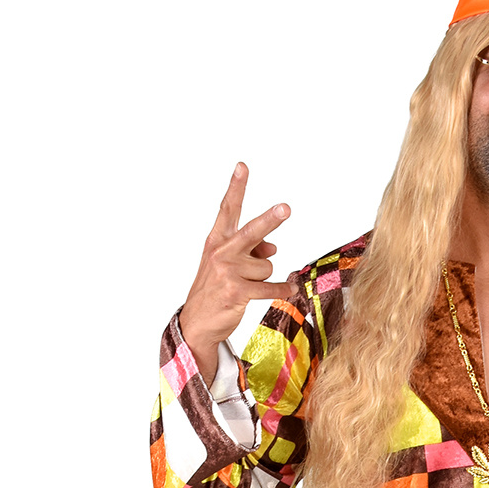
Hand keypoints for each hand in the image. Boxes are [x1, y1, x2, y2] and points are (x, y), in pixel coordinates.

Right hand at [179, 162, 291, 355]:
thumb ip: (251, 251)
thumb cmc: (216, 288)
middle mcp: (221, 252)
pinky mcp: (236, 291)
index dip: (236, 187)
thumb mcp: (227, 264)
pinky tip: (289, 290)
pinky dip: (283, 289)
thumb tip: (274, 248)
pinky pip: (270, 287)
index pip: (228, 209)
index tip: (243, 167)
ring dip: (264, 277)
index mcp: (217, 240)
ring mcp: (227, 271)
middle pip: (252, 231)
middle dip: (270, 220)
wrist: (198, 321)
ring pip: (267, 267)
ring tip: (248, 286)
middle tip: (286, 208)